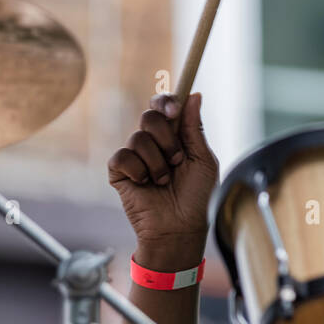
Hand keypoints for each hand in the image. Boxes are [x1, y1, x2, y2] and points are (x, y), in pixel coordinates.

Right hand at [107, 92, 218, 268]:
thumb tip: (194, 95)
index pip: (165, 106)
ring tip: (165, 181)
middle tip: (178, 160)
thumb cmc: (197, 198)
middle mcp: (154, 142)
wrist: (180, 228)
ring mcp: (136, 156)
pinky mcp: (119, 172)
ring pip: (138, 138)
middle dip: (167, 138)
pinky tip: (146, 185)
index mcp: (175, 136)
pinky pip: (122, 157)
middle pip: (149, 116)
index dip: (166, 101)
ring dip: (158, 162)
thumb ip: (195, 128)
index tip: (174, 110)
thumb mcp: (203, 160)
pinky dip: (138, 171)